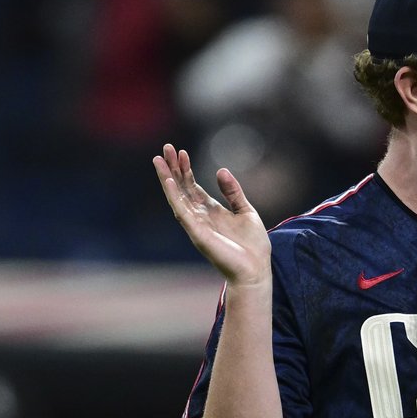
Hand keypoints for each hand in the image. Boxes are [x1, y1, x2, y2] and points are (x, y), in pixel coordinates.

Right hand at [153, 143, 271, 285]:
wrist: (256, 270)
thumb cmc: (253, 246)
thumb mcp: (246, 211)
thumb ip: (233, 192)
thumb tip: (220, 170)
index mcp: (211, 211)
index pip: (192, 186)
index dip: (186, 169)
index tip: (181, 151)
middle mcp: (200, 216)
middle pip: (182, 188)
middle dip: (173, 168)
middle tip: (166, 147)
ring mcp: (196, 224)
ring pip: (177, 197)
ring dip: (168, 178)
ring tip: (159, 159)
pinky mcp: (197, 233)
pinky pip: (182, 212)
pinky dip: (174, 196)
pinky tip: (168, 181)